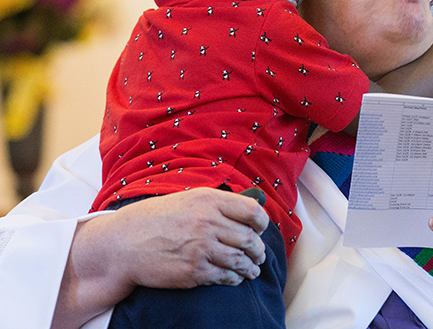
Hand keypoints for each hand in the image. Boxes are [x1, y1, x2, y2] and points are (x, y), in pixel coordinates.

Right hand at [110, 187, 268, 287]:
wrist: (124, 243)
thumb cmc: (156, 218)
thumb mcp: (188, 200)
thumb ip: (216, 204)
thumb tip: (245, 212)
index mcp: (209, 201)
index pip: (252, 211)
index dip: (262, 222)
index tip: (261, 228)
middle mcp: (208, 223)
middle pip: (249, 238)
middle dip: (258, 249)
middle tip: (259, 254)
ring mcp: (201, 248)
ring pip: (240, 260)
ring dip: (250, 266)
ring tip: (253, 269)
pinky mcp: (194, 272)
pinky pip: (225, 276)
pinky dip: (234, 278)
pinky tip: (235, 278)